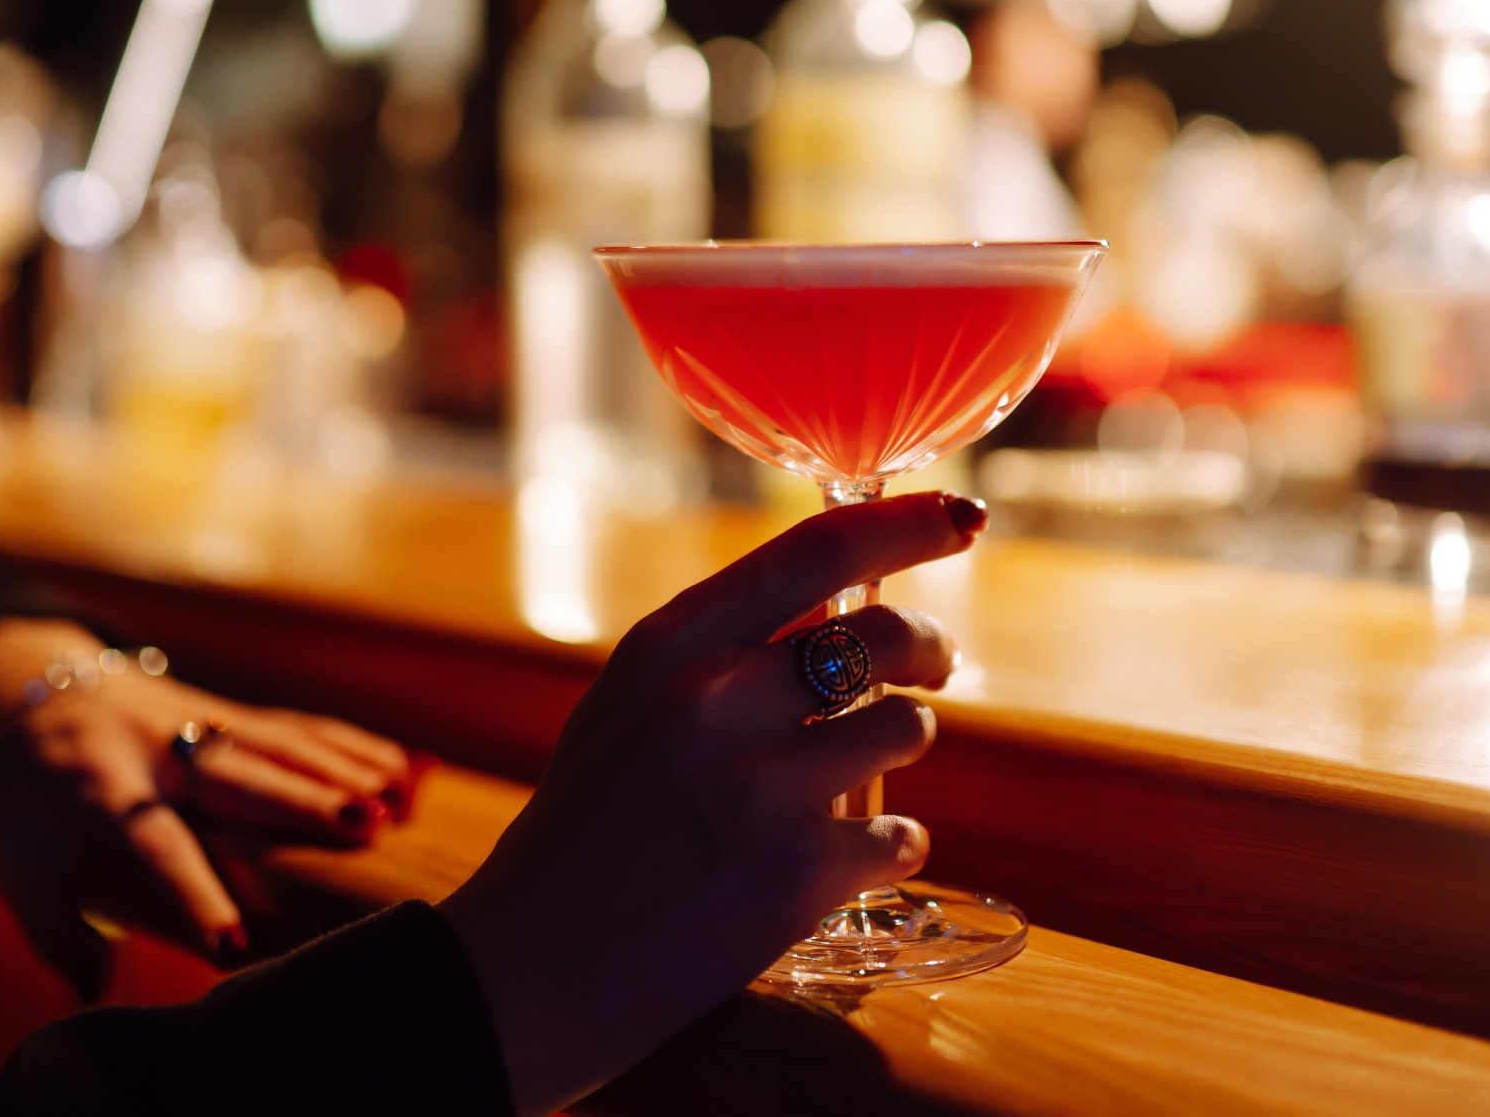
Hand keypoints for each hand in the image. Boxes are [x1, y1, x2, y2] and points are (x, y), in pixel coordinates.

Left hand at [0, 617, 424, 996]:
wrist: (26, 686)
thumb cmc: (23, 791)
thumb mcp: (14, 860)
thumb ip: (55, 930)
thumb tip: (93, 994)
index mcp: (97, 786)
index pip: (152, 844)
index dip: (193, 895)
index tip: (232, 944)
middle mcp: (158, 746)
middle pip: (239, 774)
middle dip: (303, 800)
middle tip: (365, 829)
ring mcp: (200, 719)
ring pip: (280, 741)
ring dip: (344, 768)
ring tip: (401, 800)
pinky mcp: (229, 712)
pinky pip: (297, 725)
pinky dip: (355, 744)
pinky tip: (407, 768)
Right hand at [439, 491, 981, 1115]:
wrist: (528, 971)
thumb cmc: (579, 837)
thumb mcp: (624, 710)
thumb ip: (716, 656)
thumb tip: (832, 610)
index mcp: (670, 645)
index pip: (820, 550)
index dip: (909, 523)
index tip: (961, 517)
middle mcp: (716, 698)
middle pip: (886, 635)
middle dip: (929, 649)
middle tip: (932, 667)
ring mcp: (762, 783)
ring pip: (907, 727)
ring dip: (899, 749)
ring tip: (858, 782)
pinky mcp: (800, 871)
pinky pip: (901, 835)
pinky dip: (891, 848)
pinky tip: (848, 863)